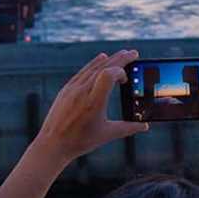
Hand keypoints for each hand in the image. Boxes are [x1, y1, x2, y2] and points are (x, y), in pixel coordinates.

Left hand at [31, 50, 147, 164]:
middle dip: (120, 58)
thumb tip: (145, 126)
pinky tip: (102, 58)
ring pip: (93, 67)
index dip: (121, 72)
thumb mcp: (107, 134)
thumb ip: (128, 128)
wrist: (52, 144)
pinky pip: (83, 71)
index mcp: (93, 102)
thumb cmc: (80, 141)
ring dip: (109, 59)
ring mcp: (72, 88)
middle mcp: (82, 91)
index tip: (126, 81)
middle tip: (134, 53)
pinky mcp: (66, 89)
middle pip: (103, 66)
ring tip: (121, 54)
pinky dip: (95, 64)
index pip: (108, 74)